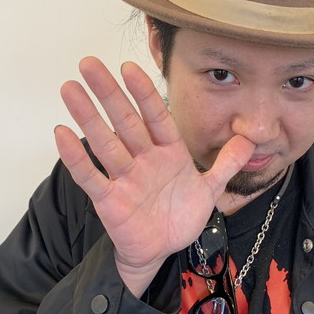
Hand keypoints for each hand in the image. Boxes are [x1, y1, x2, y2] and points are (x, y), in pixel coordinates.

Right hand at [54, 57, 254, 295]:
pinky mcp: (109, 200)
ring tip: (69, 88)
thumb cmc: (180, 215)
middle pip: (125, 121)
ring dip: (87, 117)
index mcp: (168, 152)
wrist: (162, 250)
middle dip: (108, 93)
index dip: (144, 93)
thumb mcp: (210, 189)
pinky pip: (91, 176)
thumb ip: (227, 163)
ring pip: (105, 143)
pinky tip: (61, 134)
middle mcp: (144, 159)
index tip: (129, 67)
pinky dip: (76, 157)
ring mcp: (124, 178)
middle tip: (88, 63)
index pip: (156, 117)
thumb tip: (251, 138)